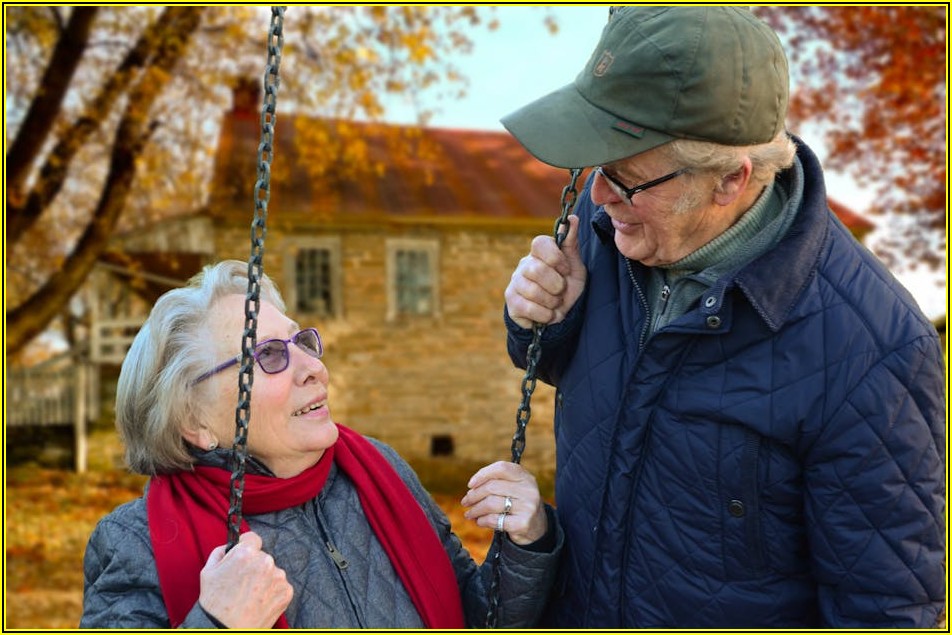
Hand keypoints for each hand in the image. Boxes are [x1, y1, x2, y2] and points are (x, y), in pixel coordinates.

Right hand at [198, 531, 292, 627]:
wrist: (225, 629)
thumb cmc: (214, 603)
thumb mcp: (208, 571)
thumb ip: (221, 552)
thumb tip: (230, 545)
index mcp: (246, 553)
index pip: (253, 538)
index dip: (247, 546)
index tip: (245, 555)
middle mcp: (265, 562)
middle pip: (262, 557)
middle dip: (255, 566)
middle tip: (243, 582)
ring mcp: (278, 577)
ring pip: (272, 572)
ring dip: (265, 579)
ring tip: (251, 595)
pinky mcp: (286, 592)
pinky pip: (280, 586)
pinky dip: (272, 592)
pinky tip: (259, 601)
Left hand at [461, 461, 546, 545]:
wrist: (537, 527)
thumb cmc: (518, 503)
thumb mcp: (515, 488)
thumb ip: (497, 482)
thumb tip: (472, 488)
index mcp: (525, 477)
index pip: (501, 468)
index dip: (482, 474)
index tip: (470, 484)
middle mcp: (528, 490)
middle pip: (492, 487)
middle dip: (474, 495)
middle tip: (465, 502)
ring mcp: (527, 507)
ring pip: (491, 504)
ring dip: (475, 510)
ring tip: (469, 513)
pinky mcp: (522, 523)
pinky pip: (494, 520)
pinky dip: (482, 521)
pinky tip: (479, 521)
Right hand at [505, 214, 586, 328]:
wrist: (559, 315)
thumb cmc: (567, 287)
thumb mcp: (575, 266)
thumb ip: (571, 243)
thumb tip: (572, 218)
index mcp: (539, 253)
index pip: (539, 243)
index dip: (556, 258)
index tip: (566, 270)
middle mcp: (524, 265)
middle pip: (537, 270)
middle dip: (556, 285)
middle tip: (561, 291)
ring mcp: (515, 283)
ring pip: (532, 291)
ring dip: (552, 302)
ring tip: (555, 303)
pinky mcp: (511, 302)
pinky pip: (528, 308)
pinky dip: (545, 315)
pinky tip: (548, 314)